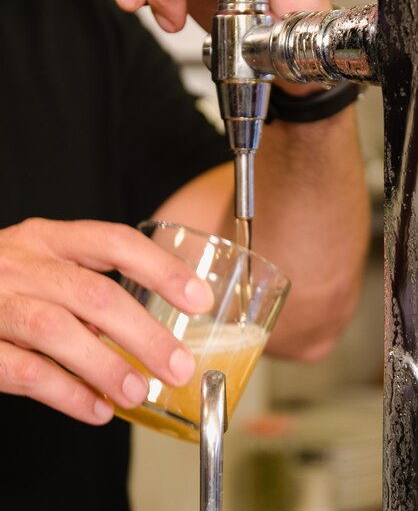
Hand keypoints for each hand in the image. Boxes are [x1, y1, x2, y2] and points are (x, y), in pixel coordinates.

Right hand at [0, 218, 211, 423]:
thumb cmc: (7, 283)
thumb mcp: (45, 268)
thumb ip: (89, 291)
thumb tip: (148, 334)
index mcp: (49, 238)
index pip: (115, 242)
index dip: (161, 268)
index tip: (198, 298)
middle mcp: (22, 262)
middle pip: (95, 294)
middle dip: (144, 333)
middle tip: (178, 366)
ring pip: (58, 331)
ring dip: (106, 367)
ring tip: (139, 392)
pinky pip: (25, 371)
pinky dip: (66, 394)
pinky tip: (96, 410)